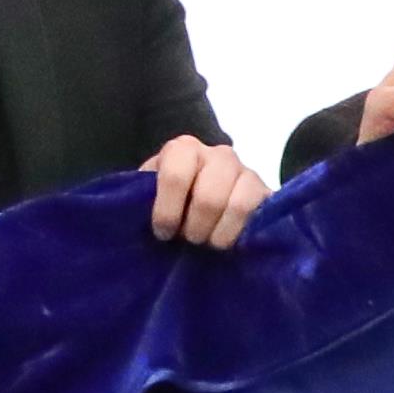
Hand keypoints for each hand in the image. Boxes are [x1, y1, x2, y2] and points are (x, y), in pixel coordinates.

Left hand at [143, 133, 263, 249]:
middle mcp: (218, 154)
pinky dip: (240, 234)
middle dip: (195, 229)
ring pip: (237, 205)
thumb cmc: (169, 204)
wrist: (202, 207)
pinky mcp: (266, 192)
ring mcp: (246, 171)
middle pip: (208, 198)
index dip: (167, 211)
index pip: (175, 176)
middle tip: (189, 240)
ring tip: (209, 243)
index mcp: (183, 149)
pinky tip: (230, 242)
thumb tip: (127, 216)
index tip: (163, 233)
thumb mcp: (148, 197)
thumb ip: (140, 200)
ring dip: (219, 235)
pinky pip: (258, 213)